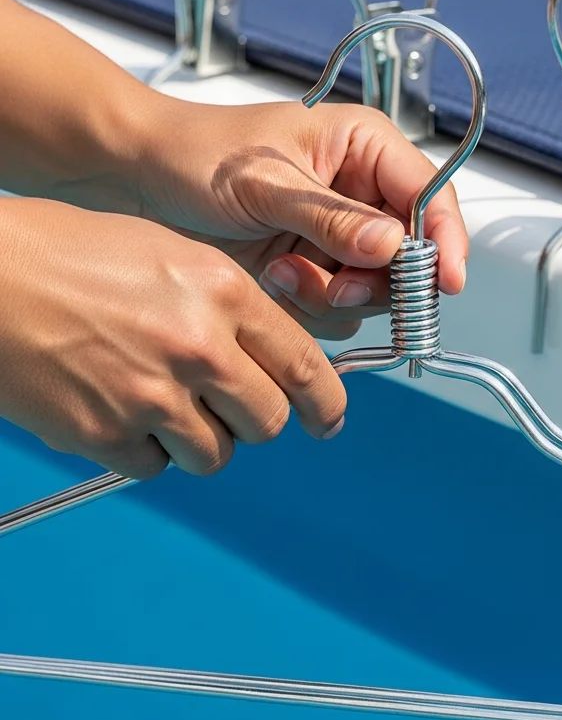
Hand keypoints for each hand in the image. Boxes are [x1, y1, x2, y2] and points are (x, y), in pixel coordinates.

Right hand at [0, 198, 347, 477]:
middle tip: (225, 405)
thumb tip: (273, 361)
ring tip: (160, 400)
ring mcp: (151, 394)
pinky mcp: (102, 433)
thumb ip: (232, 311)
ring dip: (198, 438)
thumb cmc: (74, 252)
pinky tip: (118, 409)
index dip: (326, 403)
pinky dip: (144, 450)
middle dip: (252, 419)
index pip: (306, 367)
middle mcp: (199, 346)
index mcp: (225, 293)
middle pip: (266, 422)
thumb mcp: (175, 256)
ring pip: (214, 454)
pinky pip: (153, 467)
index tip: (328, 419)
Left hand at [133, 97, 469, 339]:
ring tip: (283, 272)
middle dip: (375, 280)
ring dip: (334, 293)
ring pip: (379, 289)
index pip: (431, 196)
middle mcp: (365, 193)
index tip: (445, 282)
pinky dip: (313, 305)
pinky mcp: (322, 269)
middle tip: (335, 286)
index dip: (446, 241)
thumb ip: (332, 218)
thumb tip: (394, 246)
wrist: (144, 182)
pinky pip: (344, 308)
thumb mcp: (268, 184)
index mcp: (366, 148)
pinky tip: (276, 279)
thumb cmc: (200, 156)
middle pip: (414, 255)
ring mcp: (345, 236)